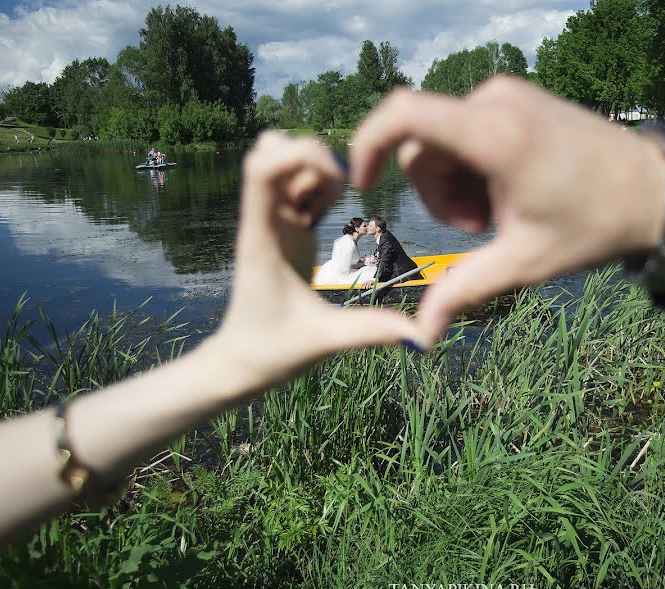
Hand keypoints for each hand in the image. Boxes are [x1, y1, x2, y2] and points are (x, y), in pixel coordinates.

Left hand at [211, 133, 419, 394]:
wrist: (240, 363)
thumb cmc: (271, 352)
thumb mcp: (324, 342)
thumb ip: (370, 332)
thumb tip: (423, 337)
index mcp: (263, 238)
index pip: (261, 169)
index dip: (301, 155)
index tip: (341, 179)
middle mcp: (265, 221)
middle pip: (270, 150)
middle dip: (313, 155)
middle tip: (343, 188)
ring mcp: (273, 223)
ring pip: (284, 162)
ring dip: (316, 169)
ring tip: (338, 202)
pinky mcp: (285, 230)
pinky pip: (297, 186)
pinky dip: (318, 185)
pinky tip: (334, 212)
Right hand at [350, 76, 664, 342]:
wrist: (655, 192)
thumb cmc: (595, 225)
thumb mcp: (524, 263)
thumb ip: (464, 292)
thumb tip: (420, 336)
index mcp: (495, 134)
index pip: (404, 115)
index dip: (367, 145)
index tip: (362, 186)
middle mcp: (495, 101)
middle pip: (421, 147)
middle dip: (436, 195)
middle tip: (482, 228)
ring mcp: (507, 94)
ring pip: (441, 141)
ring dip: (456, 184)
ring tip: (501, 213)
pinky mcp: (516, 97)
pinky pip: (465, 129)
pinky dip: (472, 166)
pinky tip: (509, 191)